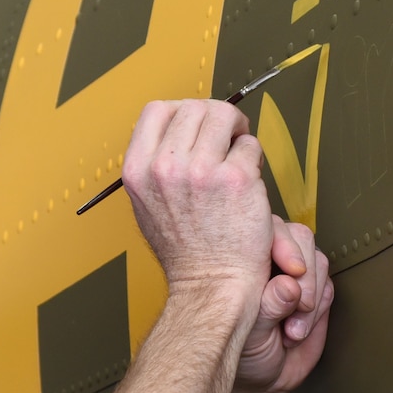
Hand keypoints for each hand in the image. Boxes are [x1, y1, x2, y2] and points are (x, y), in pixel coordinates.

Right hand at [120, 100, 270, 300]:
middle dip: (215, 118)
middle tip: (228, 137)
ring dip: (237, 130)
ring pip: (224, 116)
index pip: (157, 110)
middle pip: (194, 107)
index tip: (198, 125)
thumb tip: (176, 133)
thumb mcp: (147, 204)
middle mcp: (165, 168)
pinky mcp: (236, 179)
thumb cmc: (186, 252)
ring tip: (239, 152)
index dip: (183, 112)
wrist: (211, 285)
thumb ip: (155, 166)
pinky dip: (254, 158)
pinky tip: (249, 180)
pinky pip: (250, 145)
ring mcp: (201, 171)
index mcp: (138, 170)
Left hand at [234, 216, 334, 392]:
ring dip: (311, 300)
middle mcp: (271, 258)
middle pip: (302, 240)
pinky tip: (296, 334)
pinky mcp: (316, 292)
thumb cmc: (237, 349)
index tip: (292, 270)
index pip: (271, 228)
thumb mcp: (246, 328)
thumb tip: (290, 285)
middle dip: (304, 277)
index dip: (285, 245)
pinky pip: (328, 289)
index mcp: (245, 254)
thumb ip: (266, 306)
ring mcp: (296, 274)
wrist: (256, 380)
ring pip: (318, 264)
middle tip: (297, 307)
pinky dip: (318, 312)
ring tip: (290, 331)